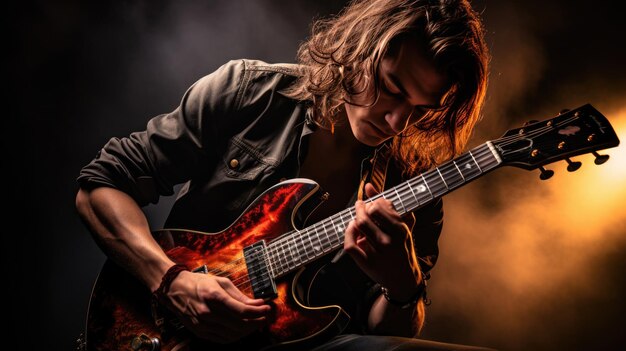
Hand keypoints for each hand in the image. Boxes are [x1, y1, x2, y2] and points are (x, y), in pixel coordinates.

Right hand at [164, 271, 271, 343]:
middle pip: (240, 325)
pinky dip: (236, 336)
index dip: (258, 312)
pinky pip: (223, 339)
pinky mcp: (200, 331)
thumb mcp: (221, 282)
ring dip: (248, 330)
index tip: (268, 309)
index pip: (242, 311)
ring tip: (257, 323)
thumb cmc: (199, 282)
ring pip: (233, 334)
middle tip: (267, 317)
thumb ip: (240, 295)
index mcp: (214, 297)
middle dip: (257, 322)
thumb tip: (257, 303)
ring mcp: (203, 324)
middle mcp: (208, 313)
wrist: (174, 289)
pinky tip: (243, 330)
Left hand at [344, 183, 420, 299]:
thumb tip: (368, 185)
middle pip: (366, 215)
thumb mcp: (401, 226)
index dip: (373, 202)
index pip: (379, 205)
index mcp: (401, 229)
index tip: (373, 206)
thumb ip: (387, 204)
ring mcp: (378, 253)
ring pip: (358, 227)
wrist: (403, 278)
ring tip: (357, 220)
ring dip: (354, 220)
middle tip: (361, 209)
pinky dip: (348, 234)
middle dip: (361, 209)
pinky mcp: (367, 263)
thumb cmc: (402, 248)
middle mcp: (390, 241)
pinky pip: (350, 245)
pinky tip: (352, 231)